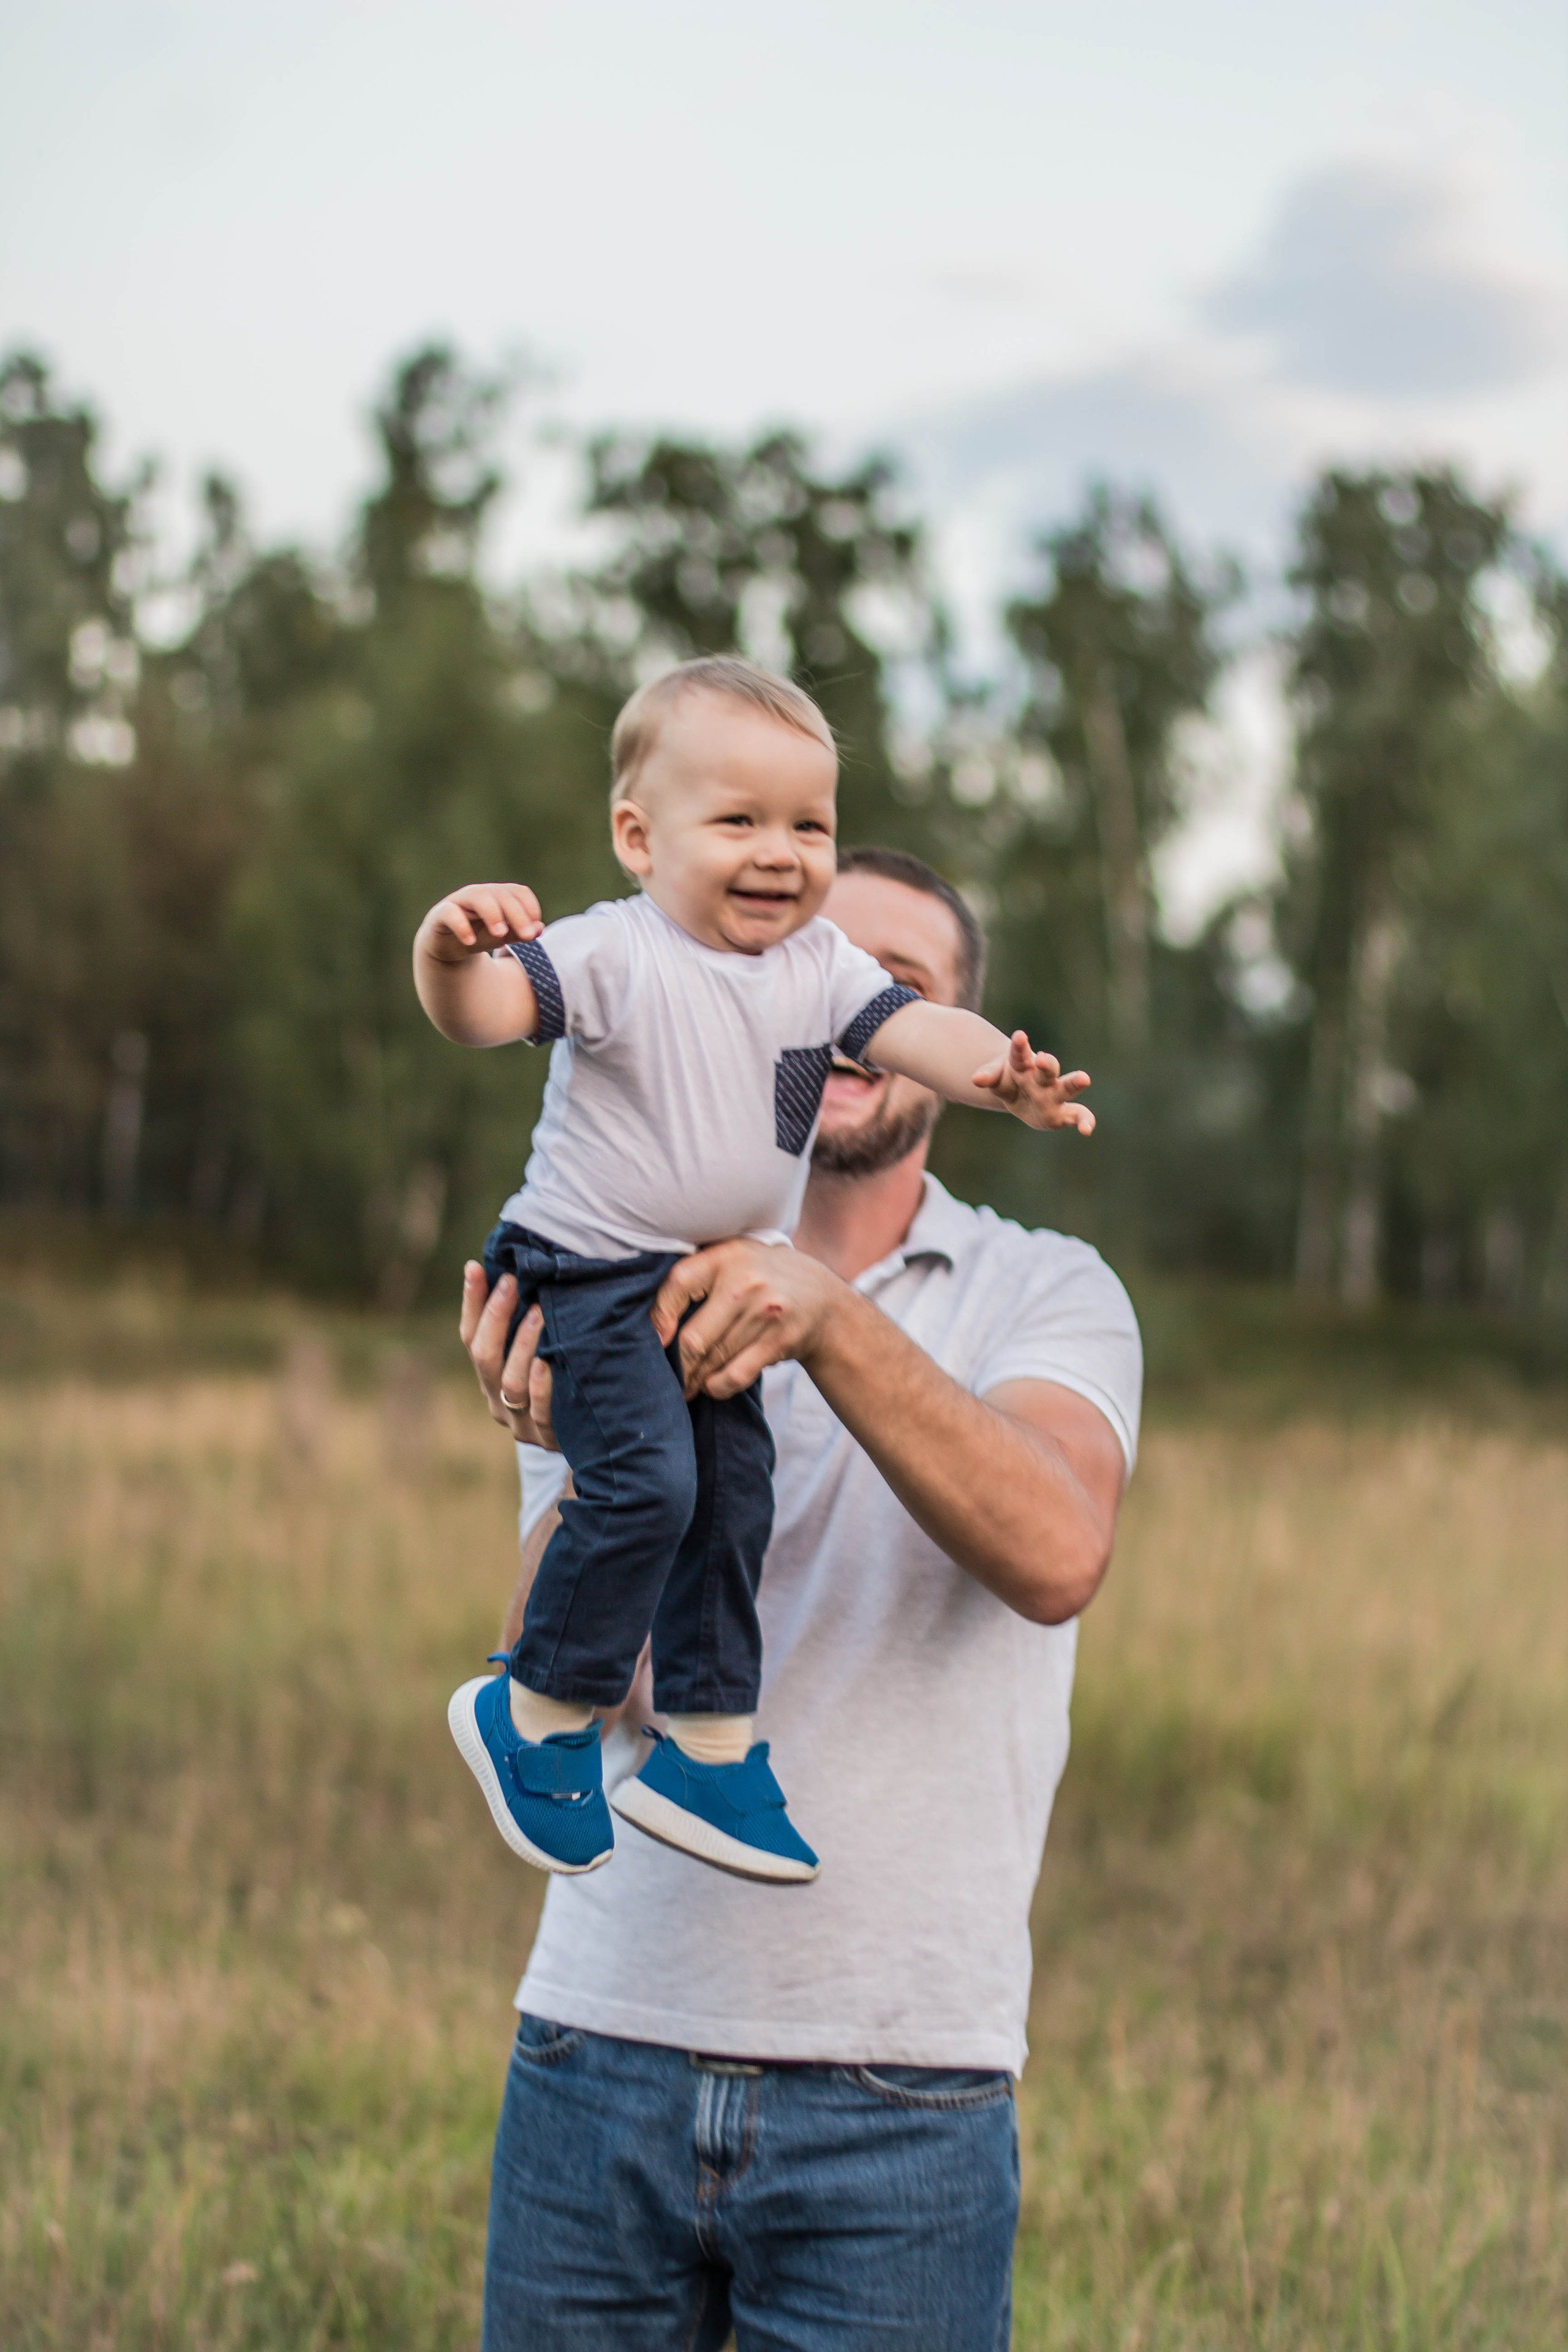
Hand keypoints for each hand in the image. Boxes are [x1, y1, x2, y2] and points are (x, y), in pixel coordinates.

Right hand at [418, 883, 542, 965]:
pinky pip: (450, 913)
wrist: (447, 947)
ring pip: (477, 896)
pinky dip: (461, 926)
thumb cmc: (479, 936)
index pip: (518, 892)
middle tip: (526, 935)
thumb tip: (539, 928)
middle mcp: (480, 893)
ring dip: (492, 914)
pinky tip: (470, 941)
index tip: (535, 928)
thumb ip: (519, 933)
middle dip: (517, 915)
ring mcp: (459, 901)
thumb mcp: (502, 937)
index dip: (530, 907)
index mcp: (498, 895)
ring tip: (500, 933)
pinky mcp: (440, 914)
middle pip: (501, 895)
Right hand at [459, 1262, 557, 1447]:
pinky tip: (545, 1364)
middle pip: (484, 1356)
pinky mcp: (551, 1438)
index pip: (471, 1336)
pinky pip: (541, 1413)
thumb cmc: (575, 1376)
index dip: (471, 1302)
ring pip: (509, 1383)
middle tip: (511, 1281)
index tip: (476, 1267)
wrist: (604, 1438)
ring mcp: (522, 1422)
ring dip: (521, 1344)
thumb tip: (532, 1264)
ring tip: (539, 1311)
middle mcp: (499, 1398)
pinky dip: (541, 1388)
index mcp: (491, 1374)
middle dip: (495, 1316)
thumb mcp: (552, 1345)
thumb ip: (537, 1313)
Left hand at [650, 1239, 841, 1399]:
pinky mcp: (780, 1340)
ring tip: (685, 1386)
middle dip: (676, 1366)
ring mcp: (765, 1312)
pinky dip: (718, 1386)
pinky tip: (711, 1386)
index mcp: (726, 1255)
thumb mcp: (735, 1259)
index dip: (659, 1315)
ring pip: (713, 1360)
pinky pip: (736, 1375)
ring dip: (694, 1380)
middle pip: (694, 1337)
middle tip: (665, 1378)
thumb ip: (699, 1274)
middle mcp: (746, 1281)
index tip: (654, 1339)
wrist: (824, 1298)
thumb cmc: (764, 1279)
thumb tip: (654, 1321)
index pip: (678, 1283)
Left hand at [973, 1031, 1093, 1132]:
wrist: (1020, 1094)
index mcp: (1024, 1065)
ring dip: (1074, 1083)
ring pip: (1066, 1087)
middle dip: (1047, 1064)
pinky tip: (1087, 1130)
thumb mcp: (996, 1078)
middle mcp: (1042, 1077)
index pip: (1019, 1054)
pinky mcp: (1062, 1113)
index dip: (1018, 1046)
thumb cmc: (1008, 1080)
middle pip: (1047, 1069)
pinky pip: (1077, 1115)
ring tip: (1083, 1078)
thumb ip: (989, 1076)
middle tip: (1045, 1059)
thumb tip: (975, 1080)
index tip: (1019, 1036)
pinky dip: (1085, 1121)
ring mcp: (1054, 1094)